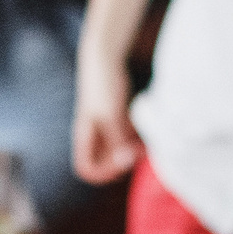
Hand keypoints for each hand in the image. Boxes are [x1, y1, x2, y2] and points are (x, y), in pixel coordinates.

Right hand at [72, 62, 140, 183]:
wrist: (104, 60)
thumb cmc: (101, 87)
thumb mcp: (110, 116)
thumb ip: (117, 141)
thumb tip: (125, 162)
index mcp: (85, 137)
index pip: (86, 168)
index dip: (102, 172)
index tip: (121, 164)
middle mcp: (94, 136)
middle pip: (105, 162)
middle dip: (123, 162)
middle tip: (140, 152)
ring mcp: (106, 128)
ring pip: (118, 151)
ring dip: (132, 151)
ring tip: (147, 144)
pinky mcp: (117, 119)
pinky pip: (126, 138)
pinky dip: (136, 138)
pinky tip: (147, 132)